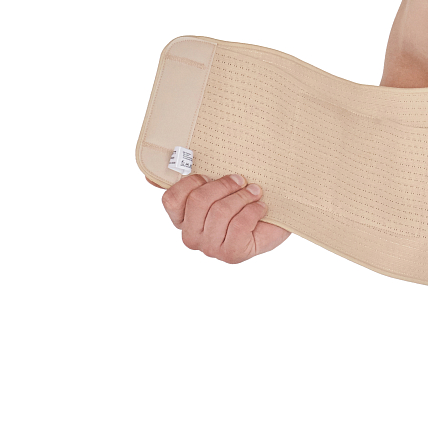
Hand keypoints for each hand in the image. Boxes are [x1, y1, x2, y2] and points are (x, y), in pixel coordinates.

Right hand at [161, 173, 289, 263]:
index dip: (192, 181)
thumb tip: (149, 177)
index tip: (210, 174)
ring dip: (242, 196)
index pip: (172, 199)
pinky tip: (260, 208)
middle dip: (223, 185)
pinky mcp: (232, 254)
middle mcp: (192, 235)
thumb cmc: (246, 197)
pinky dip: (253, 210)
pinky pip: (238, 225)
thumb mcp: (218, 183)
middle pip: (198, 201)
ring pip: (220, 212)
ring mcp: (211, 247)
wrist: (278, 216)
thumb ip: (186, 179)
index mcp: (183, 218)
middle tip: (240, 180)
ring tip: (255, 192)